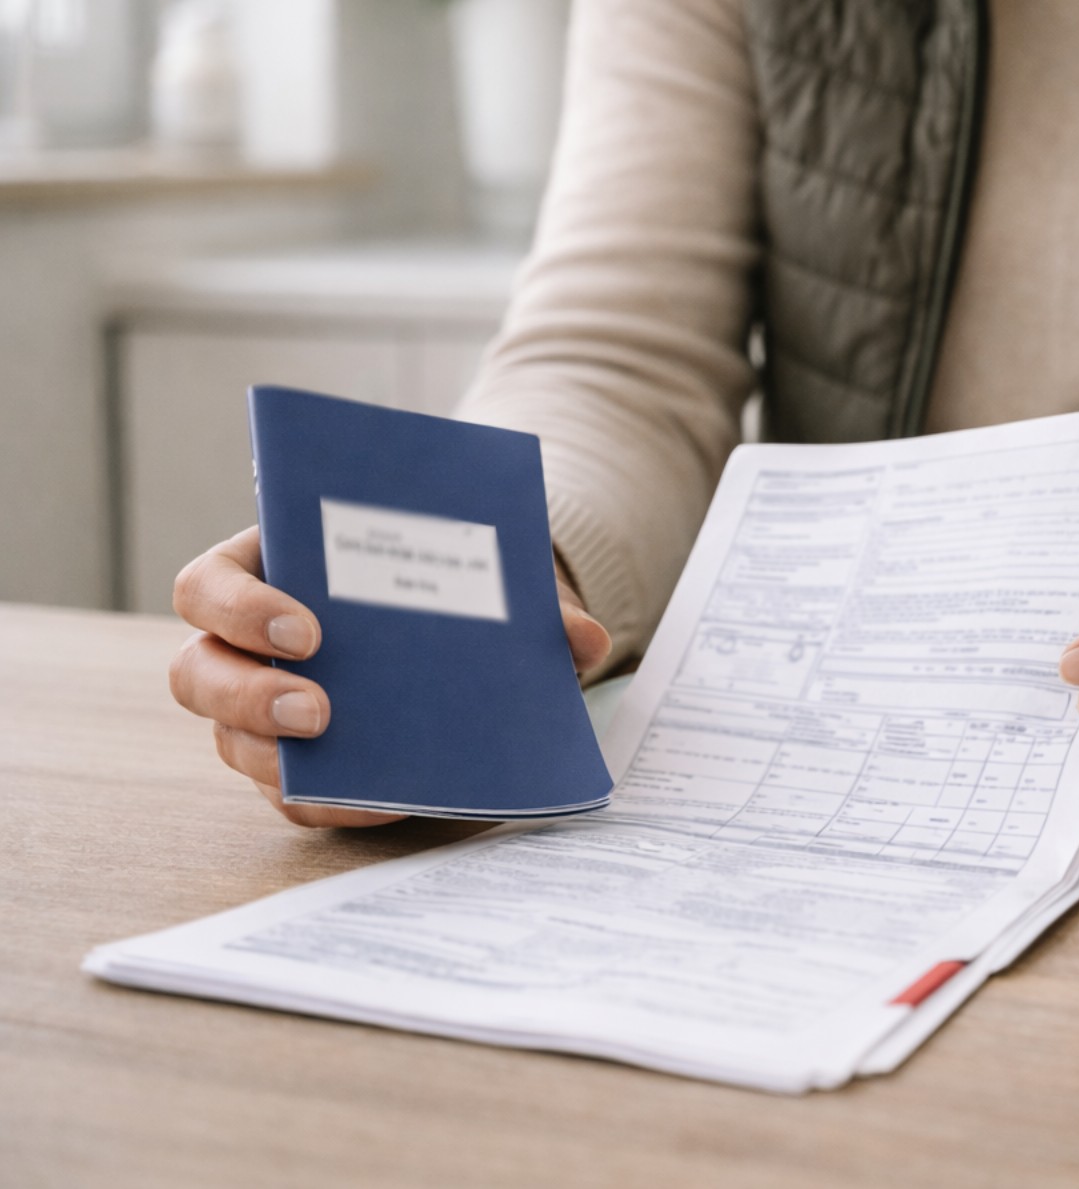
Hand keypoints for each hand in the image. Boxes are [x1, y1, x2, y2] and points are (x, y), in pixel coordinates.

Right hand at [169, 525, 611, 827]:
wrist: (470, 628)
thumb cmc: (453, 584)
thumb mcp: (487, 576)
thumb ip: (532, 602)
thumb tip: (585, 642)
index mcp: (272, 570)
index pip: (208, 586)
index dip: (240, 608)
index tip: (309, 628)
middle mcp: (244, 646)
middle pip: (198, 675)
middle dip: (248, 696)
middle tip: (322, 710)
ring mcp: (260, 711)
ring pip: (232, 745)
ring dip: (281, 762)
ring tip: (358, 772)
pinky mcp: (294, 766)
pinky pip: (290, 796)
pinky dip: (333, 803)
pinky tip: (387, 802)